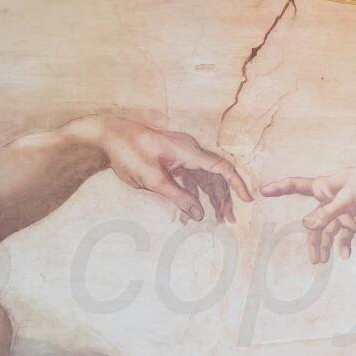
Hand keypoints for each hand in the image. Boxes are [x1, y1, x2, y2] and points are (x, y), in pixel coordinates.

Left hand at [65, 115, 251, 223]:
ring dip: (208, 199)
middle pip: (216, 176)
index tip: (248, 200)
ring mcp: (181, 154)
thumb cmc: (128, 152)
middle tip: (227, 221)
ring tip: (212, 220)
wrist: (107, 134)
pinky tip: (189, 214)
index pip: (222, 167)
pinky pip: (189, 178)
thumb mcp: (153, 180)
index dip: (238, 184)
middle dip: (223, 199)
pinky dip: (191, 195)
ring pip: (204, 178)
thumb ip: (178, 198)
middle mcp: (189, 150)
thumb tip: (200, 215)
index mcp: (189, 151)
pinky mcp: (172, 159)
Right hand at [261, 162, 355, 261]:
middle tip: (314, 260)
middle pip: (313, 223)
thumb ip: (328, 212)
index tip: (263, 190)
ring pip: (326, 233)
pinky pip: (343, 237)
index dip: (280, 188)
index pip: (297, 186)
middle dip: (312, 241)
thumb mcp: (347, 198)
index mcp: (324, 188)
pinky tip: (345, 257)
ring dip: (324, 247)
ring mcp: (340, 213)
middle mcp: (328, 202)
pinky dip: (343, 247)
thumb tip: (307, 224)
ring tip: (321, 262)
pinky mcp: (352, 221)